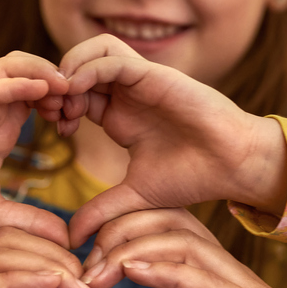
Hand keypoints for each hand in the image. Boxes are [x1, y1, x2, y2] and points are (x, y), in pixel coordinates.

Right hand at [0, 52, 70, 257]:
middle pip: (33, 70)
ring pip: (13, 65)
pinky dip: (19, 82)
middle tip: (79, 104)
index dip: (66, 101)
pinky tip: (43, 89)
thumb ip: (29, 221)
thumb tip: (66, 239)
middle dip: (61, 80)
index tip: (79, 123)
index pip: (42, 95)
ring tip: (66, 90)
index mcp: (1, 127)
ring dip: (44, 72)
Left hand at [56, 35, 286, 245]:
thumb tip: (72, 238)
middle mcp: (128, 93)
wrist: (234, 165)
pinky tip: (77, 92)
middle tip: (52, 112)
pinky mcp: (155, 74)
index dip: (58, 105)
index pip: (76, 94)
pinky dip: (88, 68)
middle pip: (80, 65)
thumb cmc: (194, 177)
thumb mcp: (135, 195)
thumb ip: (102, 210)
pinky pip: (112, 57)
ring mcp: (141, 81)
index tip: (55, 131)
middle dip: (58, 84)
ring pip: (95, 49)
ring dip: (71, 68)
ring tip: (65, 101)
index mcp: (119, 115)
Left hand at [80, 210, 286, 287]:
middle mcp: (217, 282)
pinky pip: (209, 278)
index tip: (56, 274)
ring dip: (128, 247)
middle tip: (65, 269)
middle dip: (106, 234)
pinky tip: (132, 270)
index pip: (145, 243)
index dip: (100, 247)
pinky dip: (168, 268)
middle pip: (155, 225)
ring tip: (90, 271)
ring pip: (178, 240)